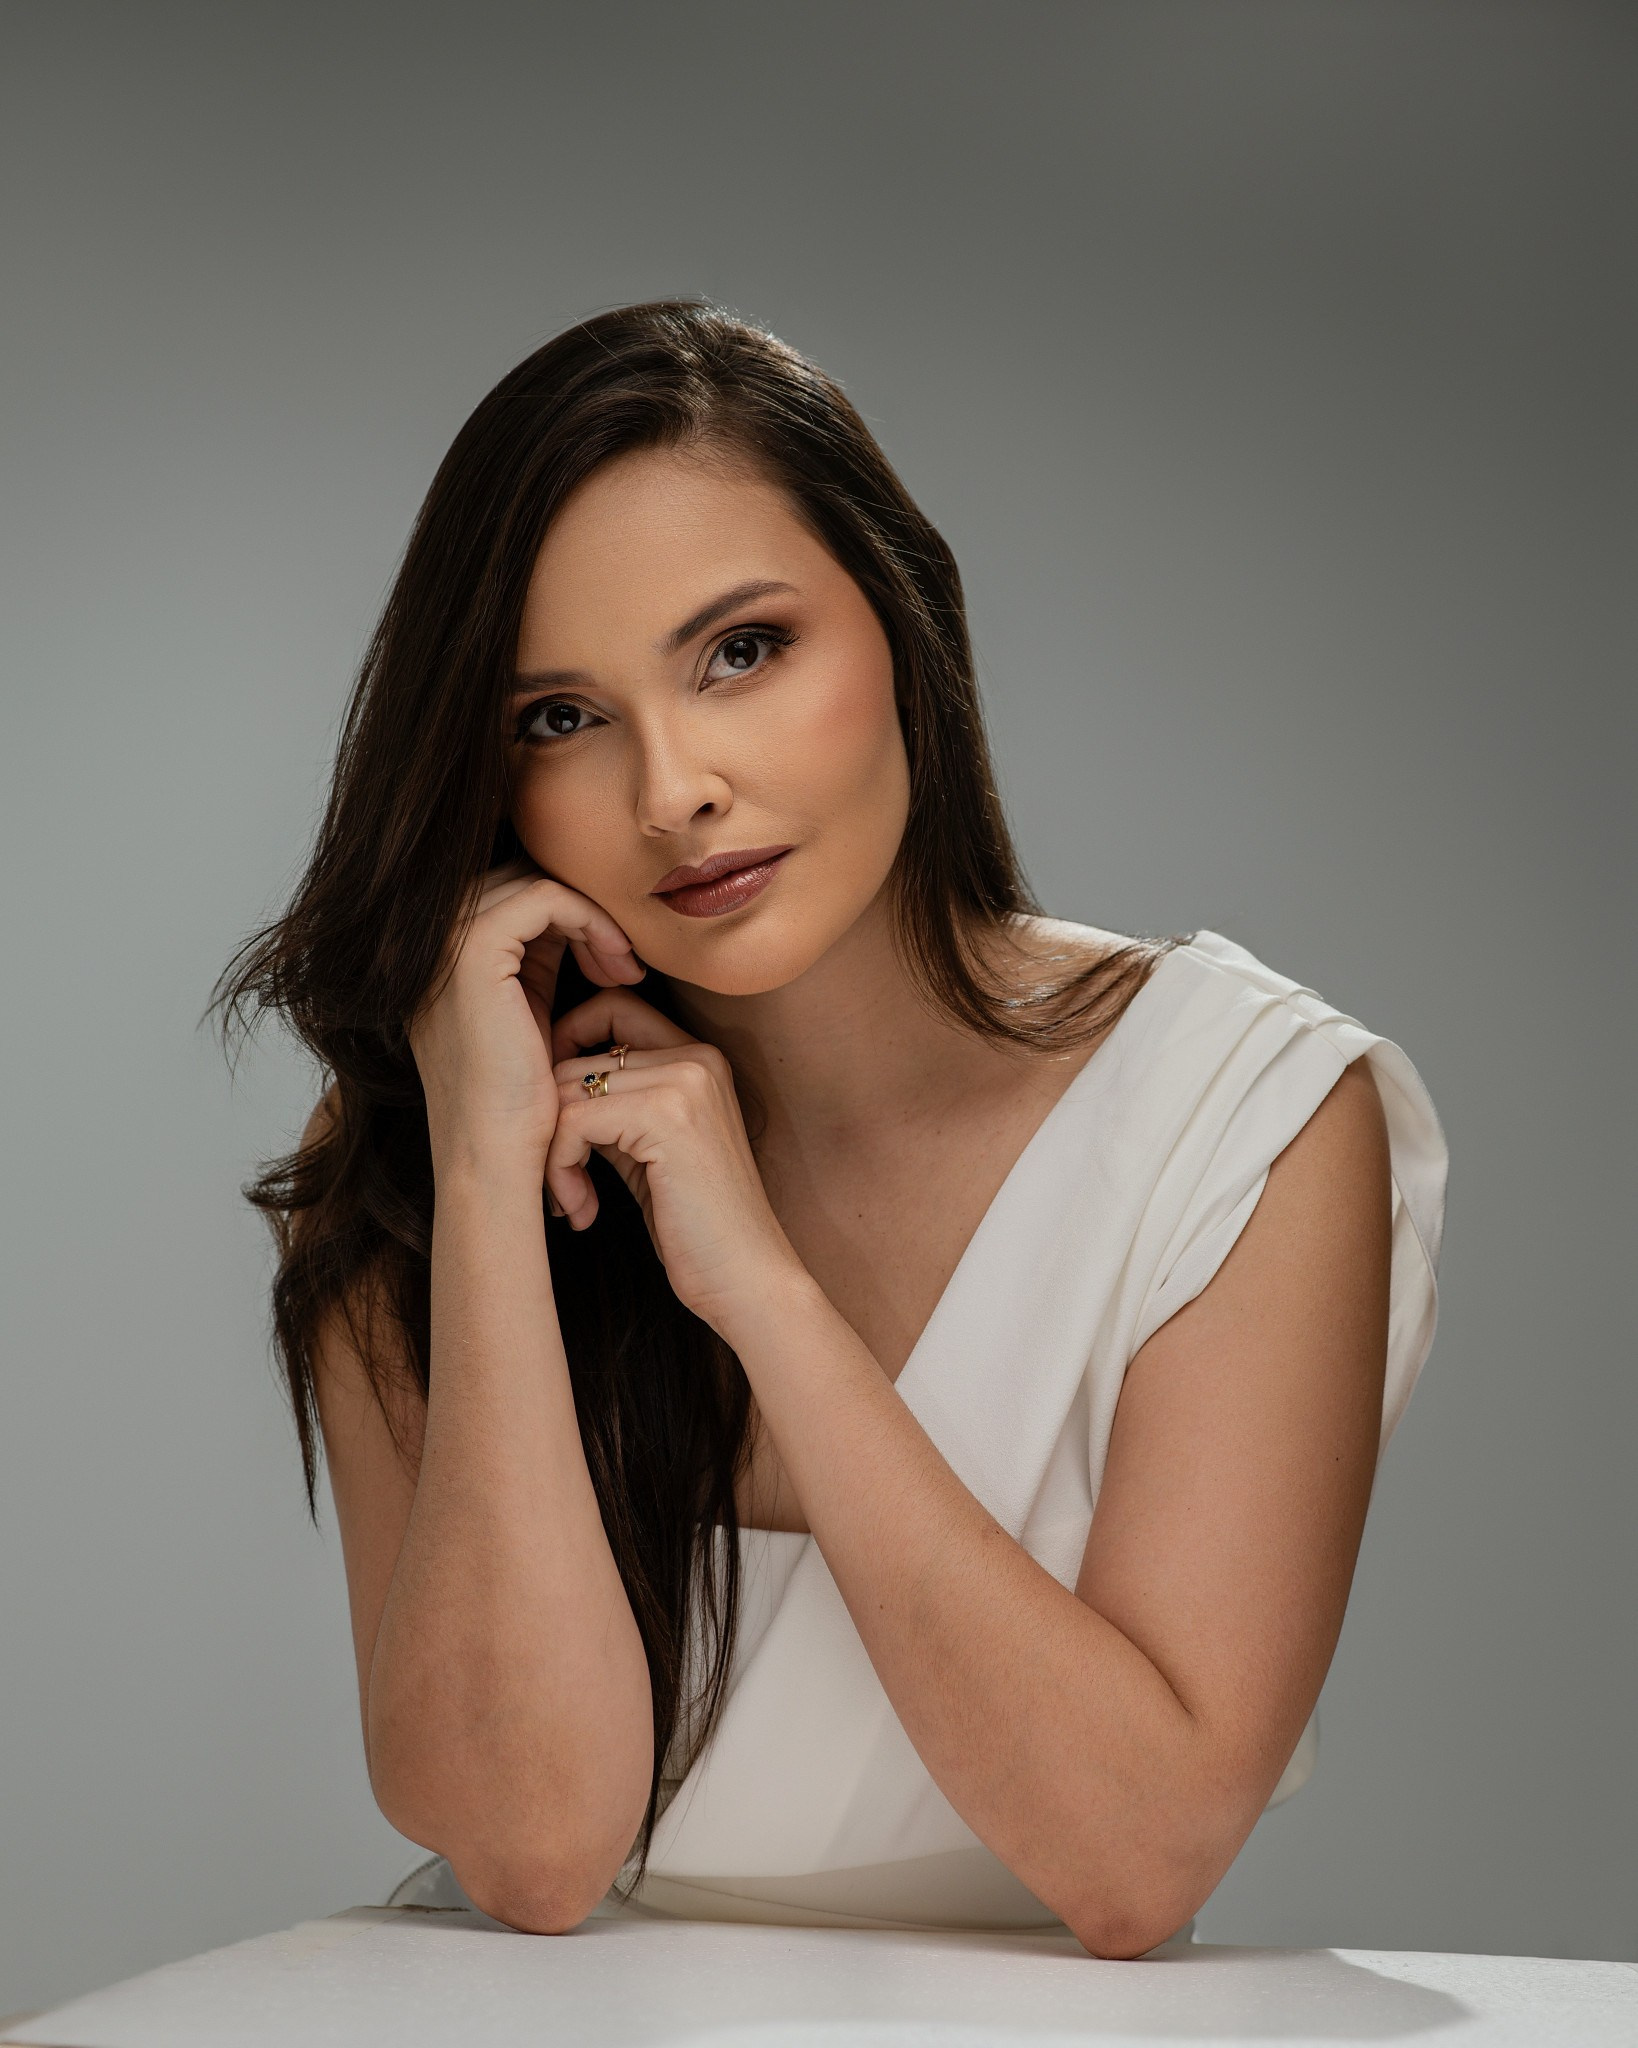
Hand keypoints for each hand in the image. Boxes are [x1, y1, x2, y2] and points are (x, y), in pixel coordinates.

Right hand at [408, 858, 646, 1176]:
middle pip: (517, 878)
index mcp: (436, 960)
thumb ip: (532, 962)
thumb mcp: (525, 1013)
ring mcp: (442, 945)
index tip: (611, 962)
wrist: (495, 1157)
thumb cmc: (519, 1104)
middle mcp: (428, 946)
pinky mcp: (472, 951)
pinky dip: (591, 922)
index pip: (506, 894)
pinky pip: (545, 898)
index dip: (566, 916)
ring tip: (623, 969)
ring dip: (592, 917)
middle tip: (622, 963)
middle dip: (578, 912)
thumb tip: (574, 918)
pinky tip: (617, 969)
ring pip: (533, 882)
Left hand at [547, 990, 806, 1334]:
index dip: (568, 1046)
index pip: (613, 1008)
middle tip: (560, 1180)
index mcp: (700, 1057)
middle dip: (549, 1122)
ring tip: (571, 1198)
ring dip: (551, 1153)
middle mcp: (696, 1056)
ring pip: (565, 1088)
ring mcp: (684, 1081)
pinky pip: (573, 1121)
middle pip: (576, 1055)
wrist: (748, 1279)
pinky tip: (581, 1210)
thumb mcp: (651, 1149)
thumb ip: (614, 1105)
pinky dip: (560, 1169)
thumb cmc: (697, 1226)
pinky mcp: (666, 1115)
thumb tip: (543, 1080)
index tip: (557, 1112)